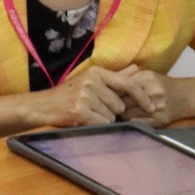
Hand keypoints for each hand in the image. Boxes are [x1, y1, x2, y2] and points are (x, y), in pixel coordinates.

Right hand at [30, 66, 144, 128]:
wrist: (43, 106)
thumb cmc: (68, 94)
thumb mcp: (91, 80)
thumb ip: (116, 76)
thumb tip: (136, 69)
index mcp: (96, 72)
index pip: (128, 83)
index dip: (142, 96)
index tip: (152, 107)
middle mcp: (92, 82)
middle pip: (120, 104)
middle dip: (112, 111)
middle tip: (95, 108)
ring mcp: (85, 97)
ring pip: (112, 116)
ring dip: (103, 119)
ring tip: (88, 113)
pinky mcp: (80, 111)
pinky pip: (102, 123)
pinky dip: (97, 125)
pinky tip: (85, 120)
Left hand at [112, 68, 194, 127]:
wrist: (187, 96)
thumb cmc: (163, 85)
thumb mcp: (147, 76)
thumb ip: (129, 78)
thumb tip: (106, 84)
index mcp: (147, 78)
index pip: (121, 87)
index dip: (111, 92)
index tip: (105, 95)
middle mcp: (153, 92)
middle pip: (123, 101)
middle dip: (113, 105)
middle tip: (106, 107)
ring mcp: (157, 108)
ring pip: (127, 114)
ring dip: (120, 115)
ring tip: (116, 113)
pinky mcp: (159, 121)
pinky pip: (136, 123)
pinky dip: (129, 122)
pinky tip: (127, 119)